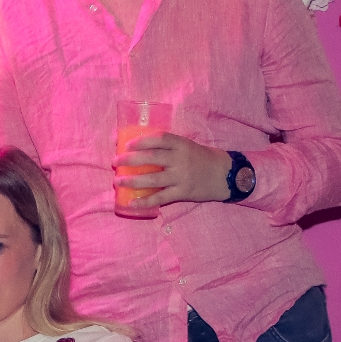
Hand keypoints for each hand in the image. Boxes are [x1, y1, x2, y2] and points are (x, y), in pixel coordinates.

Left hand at [114, 133, 231, 208]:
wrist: (225, 175)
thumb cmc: (202, 158)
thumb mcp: (187, 146)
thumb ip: (168, 147)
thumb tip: (140, 147)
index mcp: (181, 144)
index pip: (159, 139)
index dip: (141, 141)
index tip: (126, 145)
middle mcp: (180, 159)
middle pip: (151, 158)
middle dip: (130, 160)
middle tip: (115, 162)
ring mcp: (181, 177)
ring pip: (152, 179)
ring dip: (132, 181)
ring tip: (118, 182)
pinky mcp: (183, 192)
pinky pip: (161, 198)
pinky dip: (145, 201)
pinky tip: (132, 202)